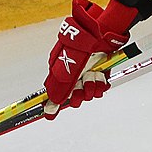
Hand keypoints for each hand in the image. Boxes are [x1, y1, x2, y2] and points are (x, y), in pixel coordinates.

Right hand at [43, 0, 133, 118]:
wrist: (100, 36)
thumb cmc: (81, 48)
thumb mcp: (66, 69)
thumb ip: (59, 88)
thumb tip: (49, 104)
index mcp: (61, 73)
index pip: (56, 94)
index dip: (54, 104)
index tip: (49, 115)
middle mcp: (73, 76)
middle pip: (74, 97)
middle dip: (80, 93)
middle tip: (82, 84)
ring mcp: (87, 75)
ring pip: (89, 94)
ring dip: (92, 86)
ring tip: (93, 75)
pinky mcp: (100, 75)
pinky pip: (100, 89)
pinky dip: (101, 85)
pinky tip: (100, 77)